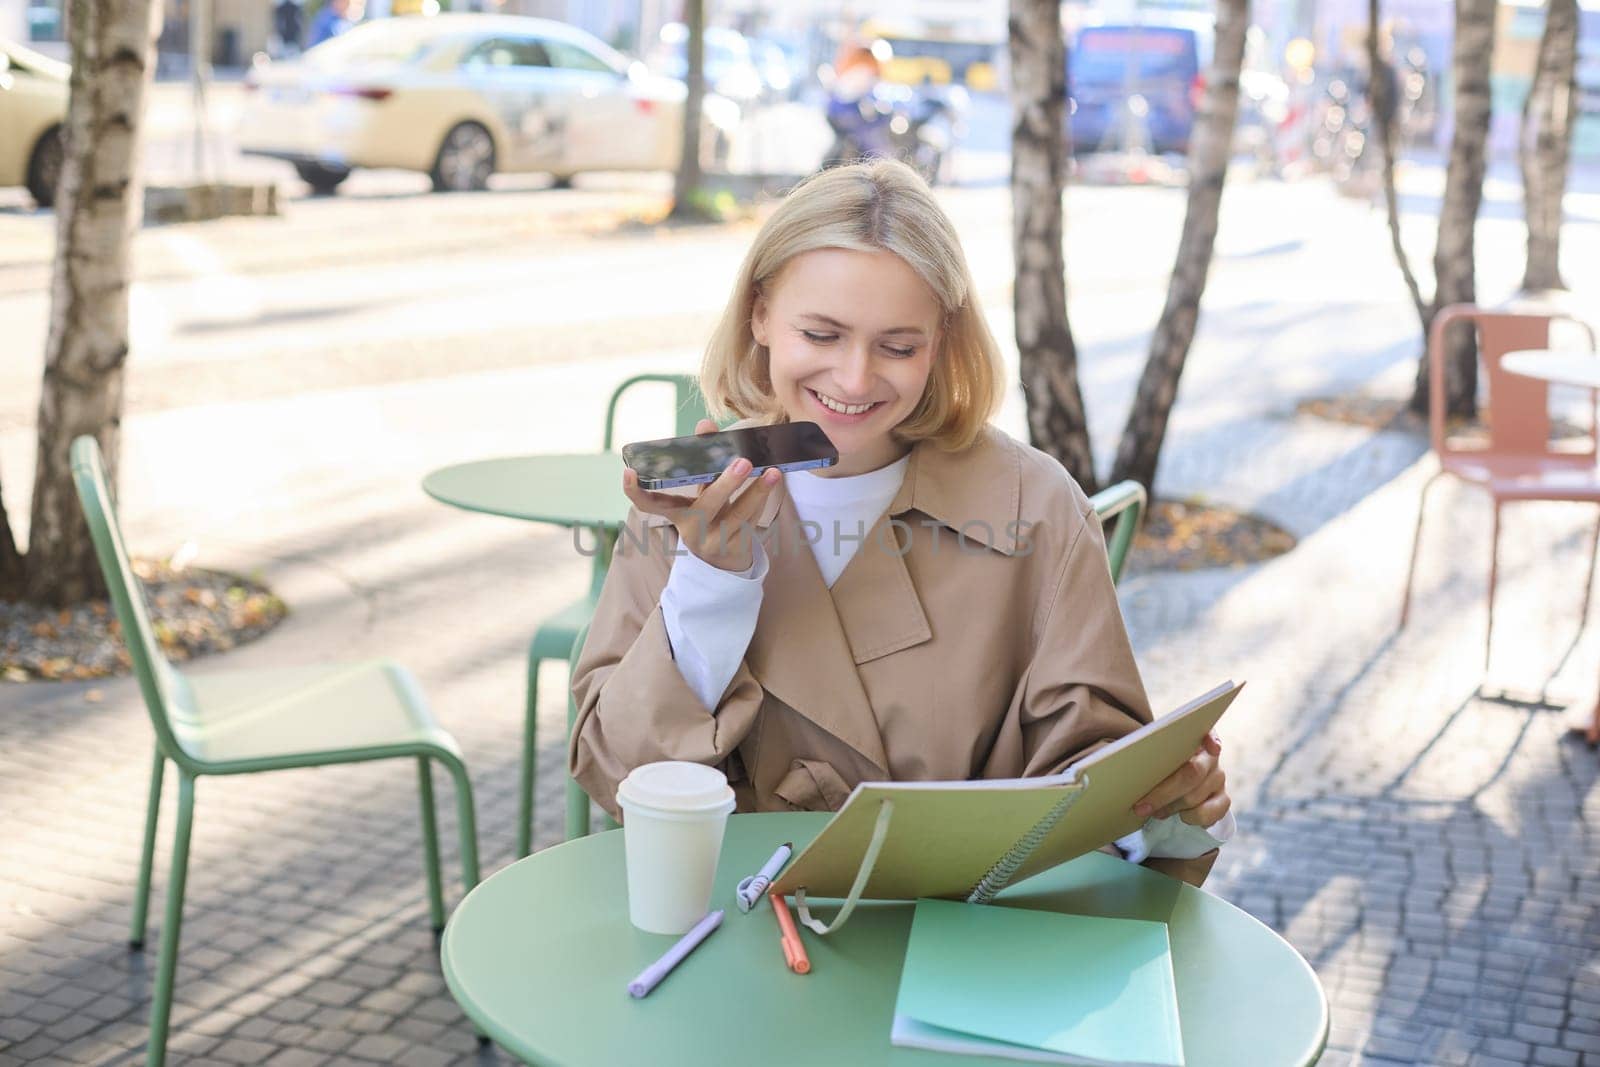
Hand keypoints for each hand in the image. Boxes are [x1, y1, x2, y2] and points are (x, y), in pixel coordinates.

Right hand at [622, 418, 781, 572]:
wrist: (724, 562)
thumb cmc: (709, 515)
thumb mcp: (702, 491)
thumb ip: (704, 461)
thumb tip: (705, 425)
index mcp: (675, 513)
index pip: (647, 504)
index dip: (634, 490)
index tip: (628, 472)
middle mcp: (691, 529)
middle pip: (705, 506)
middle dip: (725, 484)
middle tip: (742, 461)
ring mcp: (714, 542)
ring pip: (737, 515)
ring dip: (756, 491)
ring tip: (771, 471)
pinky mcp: (735, 549)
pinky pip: (751, 521)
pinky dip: (762, 499)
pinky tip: (772, 481)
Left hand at [1132, 732, 1228, 828]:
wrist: (1178, 788)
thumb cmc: (1162, 769)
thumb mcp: (1158, 759)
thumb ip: (1153, 757)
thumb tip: (1132, 772)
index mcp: (1193, 740)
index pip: (1206, 734)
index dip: (1210, 739)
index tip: (1211, 746)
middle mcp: (1210, 758)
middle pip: (1191, 773)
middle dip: (1162, 793)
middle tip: (1140, 807)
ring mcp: (1219, 778)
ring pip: (1194, 797)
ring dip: (1171, 808)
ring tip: (1155, 811)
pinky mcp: (1223, 800)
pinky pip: (1208, 814)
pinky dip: (1190, 818)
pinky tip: (1181, 816)